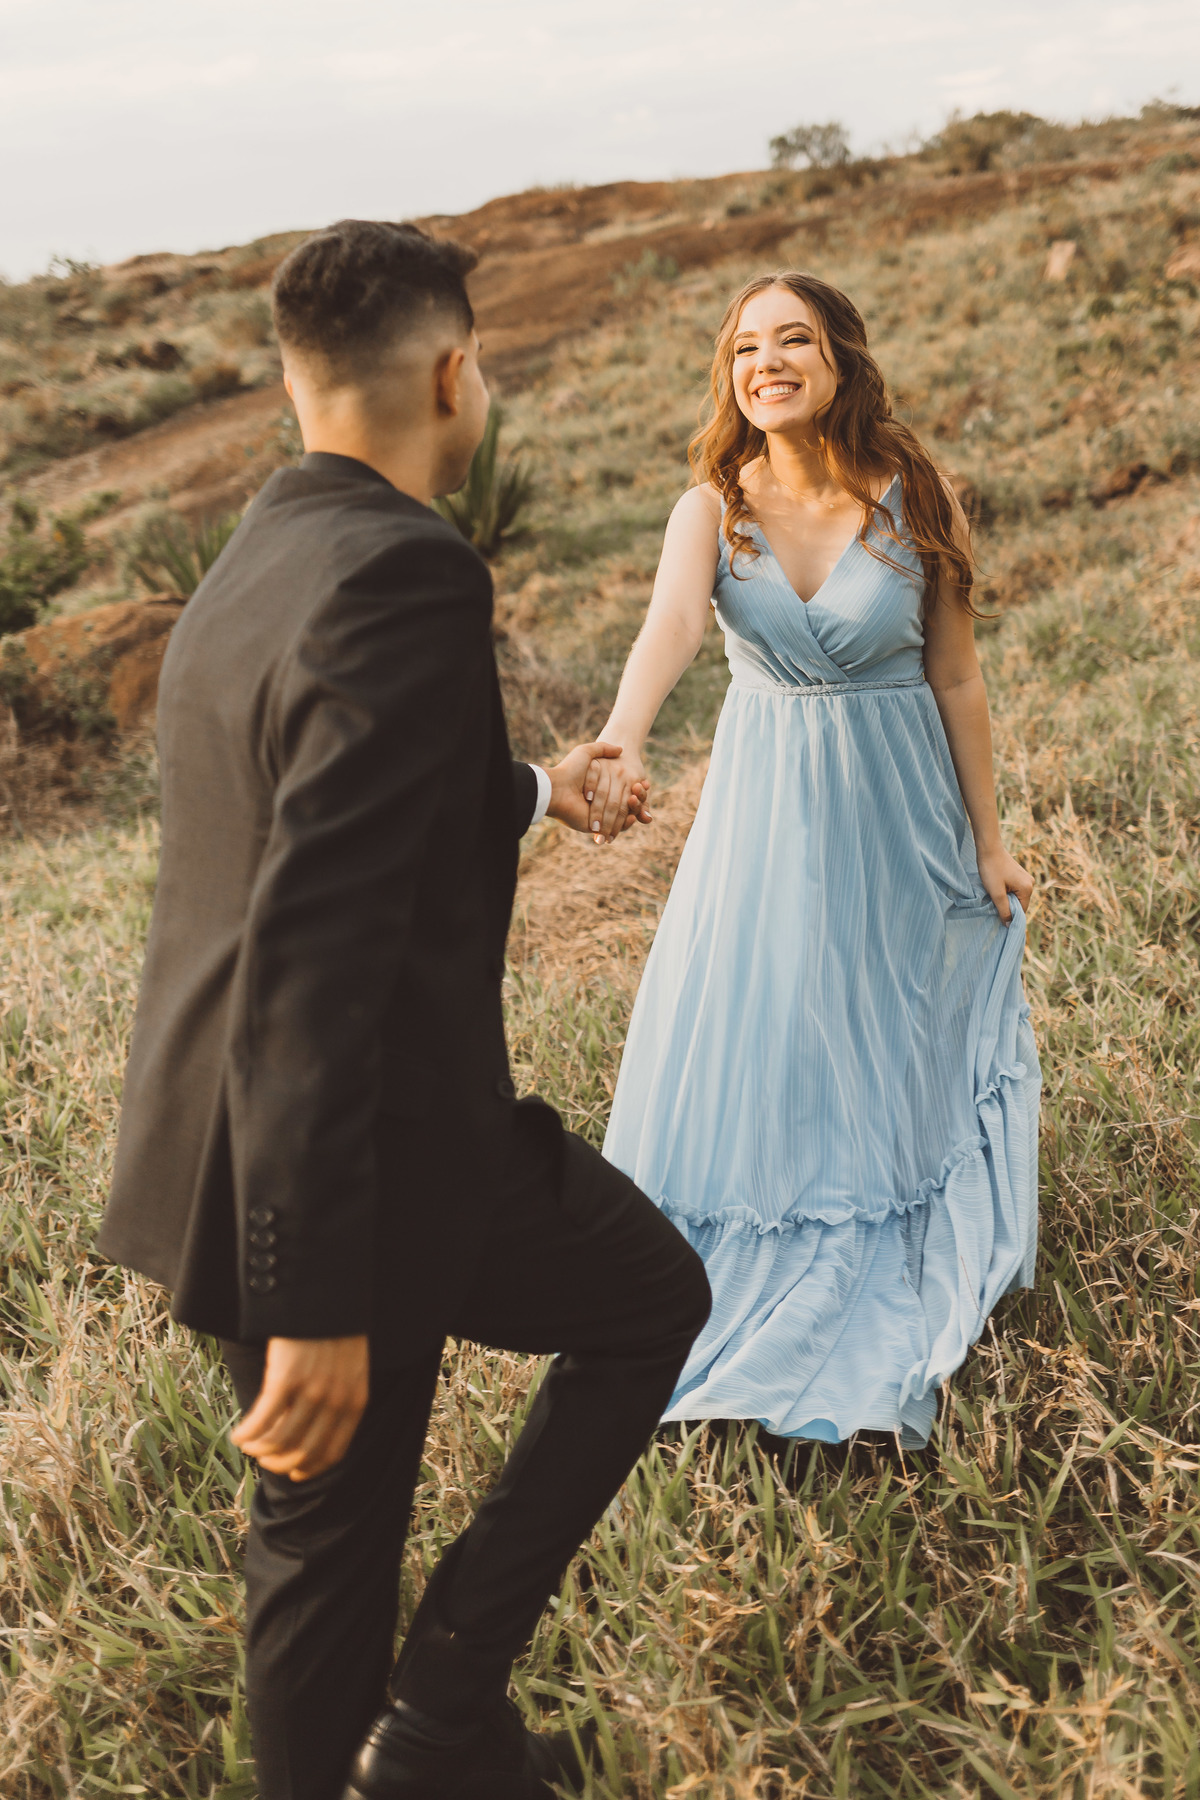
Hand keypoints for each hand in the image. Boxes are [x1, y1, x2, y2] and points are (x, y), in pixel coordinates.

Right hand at [230, 1334, 368, 1481]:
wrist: (326, 1294)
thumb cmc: (335, 1330)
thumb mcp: (350, 1368)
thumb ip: (340, 1396)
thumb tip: (317, 1428)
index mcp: (355, 1401)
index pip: (333, 1453)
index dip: (310, 1469)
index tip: (295, 1473)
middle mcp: (335, 1401)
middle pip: (304, 1453)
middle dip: (281, 1463)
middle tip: (264, 1458)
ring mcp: (311, 1391)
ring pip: (280, 1441)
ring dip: (260, 1449)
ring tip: (249, 1444)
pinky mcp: (285, 1378)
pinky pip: (262, 1420)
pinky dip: (247, 1434)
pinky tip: (238, 1435)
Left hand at [545, 741, 651, 840]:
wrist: (555, 787)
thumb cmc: (570, 769)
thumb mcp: (587, 753)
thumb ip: (603, 748)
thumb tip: (620, 749)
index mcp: (599, 786)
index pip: (624, 789)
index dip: (636, 788)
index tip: (643, 783)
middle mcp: (599, 801)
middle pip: (625, 803)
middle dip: (637, 800)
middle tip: (642, 790)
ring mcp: (598, 814)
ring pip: (623, 815)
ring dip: (633, 810)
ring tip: (638, 803)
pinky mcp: (595, 826)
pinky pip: (615, 827)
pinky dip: (626, 823)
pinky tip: (633, 816)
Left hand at [977, 843, 1032, 924]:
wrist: (988, 848)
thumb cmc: (991, 870)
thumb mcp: (996, 893)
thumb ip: (1003, 910)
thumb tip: (1009, 925)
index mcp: (1027, 889)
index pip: (1021, 911)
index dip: (1010, 916)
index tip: (997, 917)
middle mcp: (1030, 883)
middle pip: (1019, 904)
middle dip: (1007, 907)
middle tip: (993, 906)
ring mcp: (1025, 878)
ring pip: (1016, 897)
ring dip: (1005, 899)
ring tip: (993, 896)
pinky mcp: (1019, 874)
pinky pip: (1014, 889)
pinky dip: (1006, 892)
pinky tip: (996, 889)